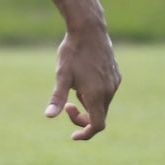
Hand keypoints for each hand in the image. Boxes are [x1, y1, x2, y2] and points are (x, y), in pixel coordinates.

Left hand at [46, 26, 119, 140]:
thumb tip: (48, 116)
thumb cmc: (73, 52)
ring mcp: (114, 82)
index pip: (97, 126)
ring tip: (74, 86)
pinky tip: (84, 78)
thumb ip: (57, 98)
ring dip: (88, 103)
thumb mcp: (62, 76)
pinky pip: (107, 92)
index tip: (73, 135)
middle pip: (99, 116)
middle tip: (66, 105)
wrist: (89, 29)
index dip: (85, 133)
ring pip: (102, 104)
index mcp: (96, 95)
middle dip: (82, 117)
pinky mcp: (116, 74)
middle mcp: (109, 91)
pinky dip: (95, 94)